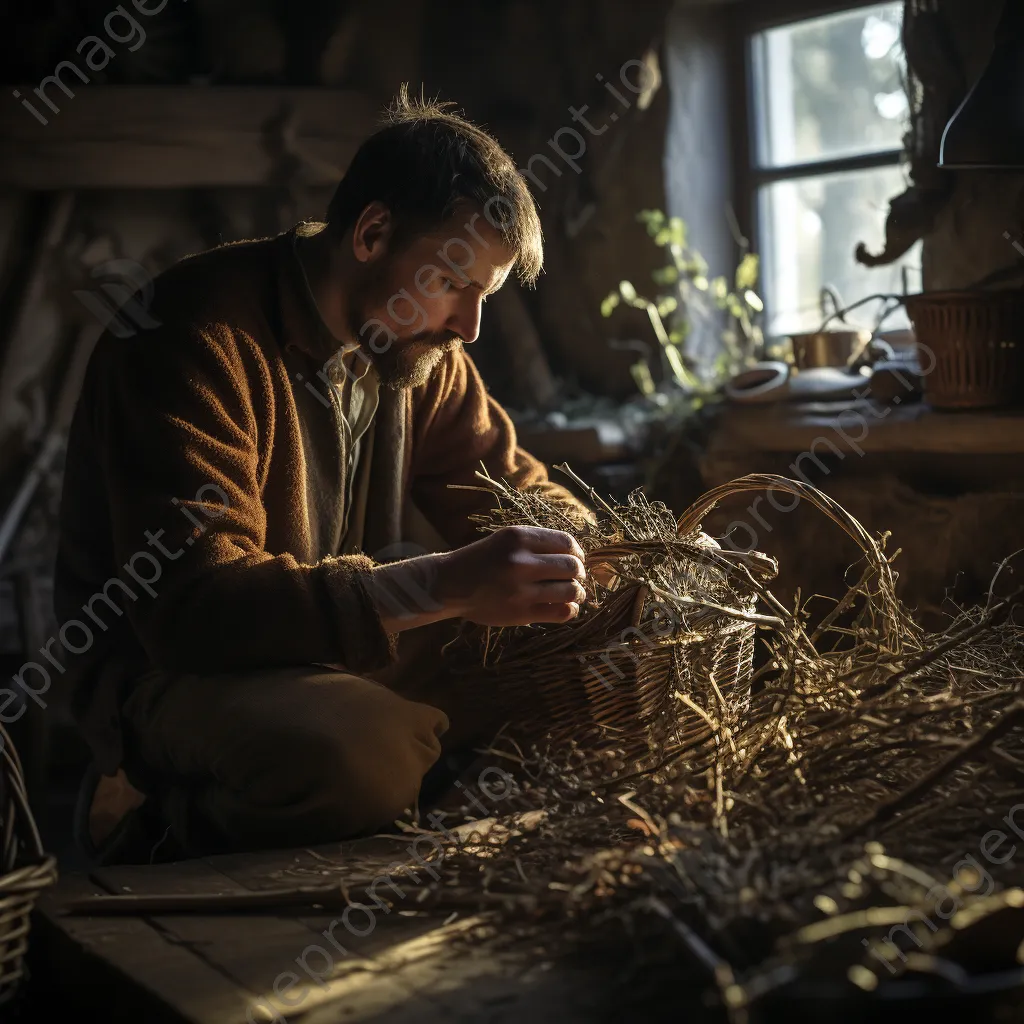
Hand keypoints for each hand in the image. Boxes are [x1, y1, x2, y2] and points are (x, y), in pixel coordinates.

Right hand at [436, 526, 586, 625]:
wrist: (449, 584)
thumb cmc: (480, 560)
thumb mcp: (505, 539)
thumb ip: (536, 543)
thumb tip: (575, 554)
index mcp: (518, 538)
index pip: (567, 542)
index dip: (578, 552)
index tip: (578, 559)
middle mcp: (521, 561)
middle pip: (572, 566)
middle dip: (580, 573)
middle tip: (576, 577)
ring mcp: (521, 589)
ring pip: (570, 590)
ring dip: (578, 593)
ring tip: (574, 594)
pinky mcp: (521, 612)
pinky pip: (561, 612)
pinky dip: (570, 610)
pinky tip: (566, 607)